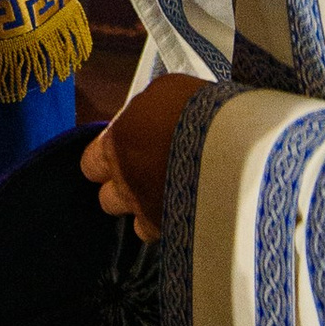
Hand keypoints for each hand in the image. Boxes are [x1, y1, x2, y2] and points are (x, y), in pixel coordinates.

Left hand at [82, 76, 205, 241]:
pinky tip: (188, 212)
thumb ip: (145, 110)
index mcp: (116, 142)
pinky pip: (162, 234)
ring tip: (171, 197)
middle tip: (146, 179)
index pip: (91, 162)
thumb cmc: (199, 110)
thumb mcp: (165, 91)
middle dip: (123, 191)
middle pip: (106, 198)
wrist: (233, 145)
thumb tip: (145, 118)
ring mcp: (145, 208)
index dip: (106, 160)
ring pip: (134, 222)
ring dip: (147, 211)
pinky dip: (170, 225)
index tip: (126, 154)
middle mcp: (124, 180)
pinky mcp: (170, 228)